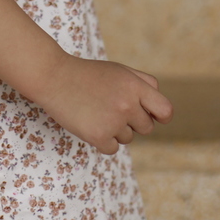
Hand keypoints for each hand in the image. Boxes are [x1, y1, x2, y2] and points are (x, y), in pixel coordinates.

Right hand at [32, 55, 172, 153]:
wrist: (54, 77)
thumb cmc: (88, 74)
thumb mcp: (119, 70)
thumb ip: (144, 83)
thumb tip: (161, 109)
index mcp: (135, 86)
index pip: (165, 111)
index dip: (160, 116)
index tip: (153, 117)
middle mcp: (128, 105)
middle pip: (146, 128)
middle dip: (133, 122)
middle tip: (112, 109)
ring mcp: (113, 121)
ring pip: (128, 138)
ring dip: (116, 130)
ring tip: (97, 112)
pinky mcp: (98, 136)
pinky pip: (113, 149)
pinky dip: (103, 141)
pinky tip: (91, 125)